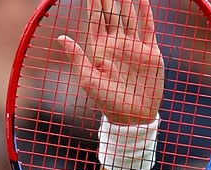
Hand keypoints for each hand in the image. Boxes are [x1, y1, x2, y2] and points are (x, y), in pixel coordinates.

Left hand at [59, 0, 164, 123]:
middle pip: (112, 14)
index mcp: (99, 50)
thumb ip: (77, 57)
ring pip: (129, 17)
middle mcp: (116, 44)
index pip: (95, 20)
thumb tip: (61, 37)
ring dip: (126, 1)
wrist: (132, 116)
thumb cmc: (107, 101)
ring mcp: (133, 46)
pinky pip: (148, 28)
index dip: (93, 3)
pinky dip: (146, 12)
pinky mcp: (150, 52)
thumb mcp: (88, 79)